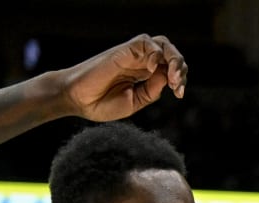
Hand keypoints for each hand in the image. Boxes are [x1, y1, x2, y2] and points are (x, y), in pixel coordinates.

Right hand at [58, 35, 186, 121]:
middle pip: (170, 53)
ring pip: (161, 43)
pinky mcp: (123, 51)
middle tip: (178, 87)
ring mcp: (132, 55)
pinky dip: (156, 54)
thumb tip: (168, 78)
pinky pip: (145, 42)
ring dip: (173, 58)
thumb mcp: (135, 101)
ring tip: (173, 78)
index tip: (179, 95)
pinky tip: (152, 69)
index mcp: (146, 75)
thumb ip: (152, 91)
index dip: (181, 79)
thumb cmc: (102, 103)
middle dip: (181, 67)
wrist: (78, 100)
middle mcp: (141, 62)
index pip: (172, 68)